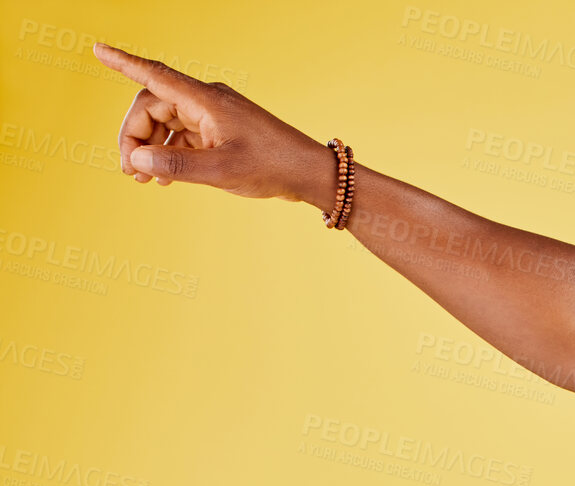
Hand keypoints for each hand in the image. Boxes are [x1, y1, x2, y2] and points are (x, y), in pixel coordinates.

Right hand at [92, 42, 330, 202]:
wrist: (309, 174)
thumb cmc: (273, 166)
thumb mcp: (223, 171)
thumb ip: (177, 165)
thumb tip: (139, 160)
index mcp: (205, 100)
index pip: (155, 75)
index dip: (124, 63)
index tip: (98, 49)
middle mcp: (207, 102)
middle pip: (153, 107)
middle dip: (135, 135)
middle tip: (130, 171)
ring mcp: (214, 117)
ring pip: (166, 123)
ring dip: (150, 147)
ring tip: (143, 179)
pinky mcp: (221, 133)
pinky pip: (183, 137)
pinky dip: (170, 153)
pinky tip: (164, 178)